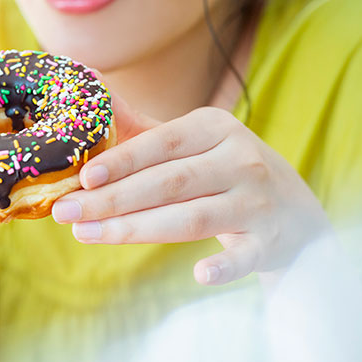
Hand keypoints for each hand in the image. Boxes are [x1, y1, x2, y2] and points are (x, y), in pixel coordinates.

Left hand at [52, 97, 331, 285]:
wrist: (295, 210)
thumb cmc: (224, 170)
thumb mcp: (194, 140)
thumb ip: (142, 127)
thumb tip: (90, 86)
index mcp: (216, 128)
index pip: (162, 143)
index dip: (122, 160)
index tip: (83, 177)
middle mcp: (240, 160)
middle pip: (169, 183)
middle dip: (113, 199)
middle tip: (66, 212)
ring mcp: (257, 203)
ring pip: (192, 218)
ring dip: (136, 229)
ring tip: (87, 235)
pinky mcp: (269, 242)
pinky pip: (245, 257)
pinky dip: (225, 267)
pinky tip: (200, 275)